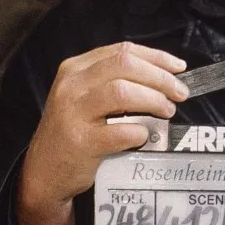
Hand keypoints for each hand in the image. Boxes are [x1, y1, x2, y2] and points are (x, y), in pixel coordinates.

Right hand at [18, 43, 188, 224]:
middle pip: (125, 66)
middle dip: (160, 77)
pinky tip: (144, 136)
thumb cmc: (71, 133)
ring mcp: (73, 113)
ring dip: (153, 100)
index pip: (121, 51)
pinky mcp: (81, 142)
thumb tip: (162, 77)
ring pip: (123, 92)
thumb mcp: (82, 97)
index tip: (179, 68)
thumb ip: (111, 82)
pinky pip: (121, 131)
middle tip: (180, 93)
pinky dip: (140, 132)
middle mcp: (71, 86)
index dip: (156, 57)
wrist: (44, 172)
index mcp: (74, 69)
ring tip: (166, 111)